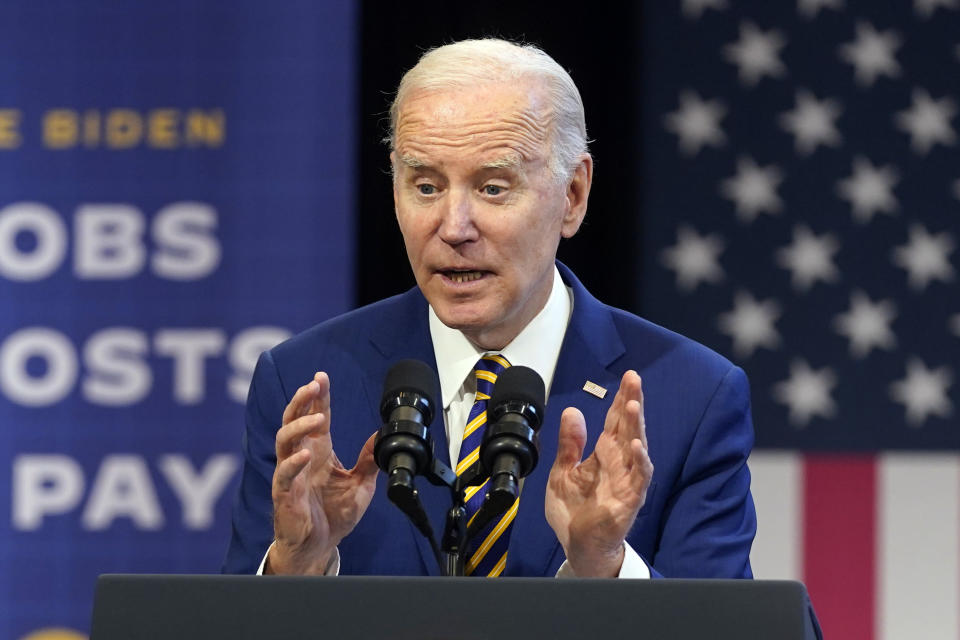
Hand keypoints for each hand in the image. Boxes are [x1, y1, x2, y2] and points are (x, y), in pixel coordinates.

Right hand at [265, 372, 378, 573]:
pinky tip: (307, 454)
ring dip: (299, 425)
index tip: (322, 377)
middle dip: (301, 400)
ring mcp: (290, 475)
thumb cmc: (333, 515)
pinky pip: (284, 475)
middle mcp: (301, 457)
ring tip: (318, 417)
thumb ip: (369, 459)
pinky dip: (294, 462)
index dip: (318, 397)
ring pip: (284, 441)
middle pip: (293, 420)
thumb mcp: (360, 484)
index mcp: (318, 451)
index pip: (314, 416)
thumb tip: (382, 436)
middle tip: (313, 385)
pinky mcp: (284, 495)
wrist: (319, 547)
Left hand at [545, 370, 652, 576]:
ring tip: (633, 405)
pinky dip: (640, 462)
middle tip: (634, 379)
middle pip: (628, 428)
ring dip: (636, 427)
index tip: (628, 377)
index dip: (621, 399)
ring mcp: (626, 480)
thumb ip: (569, 443)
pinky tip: (636, 446)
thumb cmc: (574, 510)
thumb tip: (573, 412)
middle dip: (632, 403)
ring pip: (636, 448)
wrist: (576, 545)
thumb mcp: (563, 471)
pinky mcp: (628, 500)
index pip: (616, 421)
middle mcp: (619, 463)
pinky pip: (638, 479)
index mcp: (604, 454)